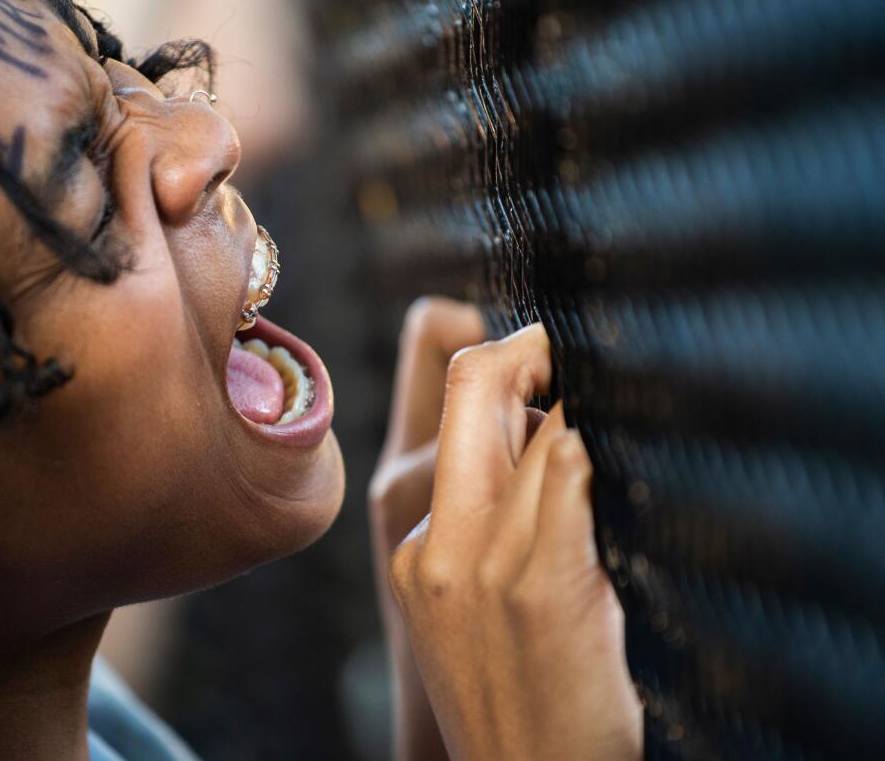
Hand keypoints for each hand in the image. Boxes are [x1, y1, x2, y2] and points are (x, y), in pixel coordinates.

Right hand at [388, 324, 641, 760]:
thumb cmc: (510, 703)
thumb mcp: (462, 608)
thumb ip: (484, 521)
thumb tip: (547, 432)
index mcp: (411, 544)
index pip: (444, 401)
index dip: (499, 356)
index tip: (546, 360)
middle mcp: (434, 540)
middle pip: (477, 380)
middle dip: (536, 348)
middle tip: (582, 355)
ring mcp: (482, 561)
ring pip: (548, 423)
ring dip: (591, 403)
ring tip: (624, 418)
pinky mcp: (542, 584)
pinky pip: (578, 471)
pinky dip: (610, 446)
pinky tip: (640, 456)